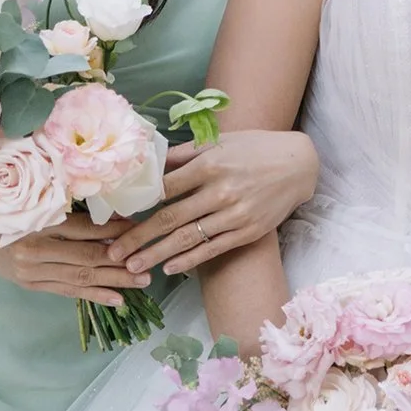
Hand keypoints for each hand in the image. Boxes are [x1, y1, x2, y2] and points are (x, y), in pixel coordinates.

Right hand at [0, 206, 142, 301]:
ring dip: (113, 281)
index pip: (84, 229)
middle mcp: (35, 249)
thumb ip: (70, 208)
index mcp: (37, 221)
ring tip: (140, 283)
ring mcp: (32, 271)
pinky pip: (68, 291)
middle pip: (87, 257)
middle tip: (148, 264)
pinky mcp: (31, 285)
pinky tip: (117, 299)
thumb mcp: (36, 199)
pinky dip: (94, 295)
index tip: (139, 230)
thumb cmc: (7, 208)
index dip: (114, 231)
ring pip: (81, 278)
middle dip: (121, 262)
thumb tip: (113, 214)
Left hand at [114, 130, 319, 282]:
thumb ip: (184, 154)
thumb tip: (150, 162)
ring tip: (132, 267)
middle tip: (112, 252)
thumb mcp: (219, 142)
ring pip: (187, 239)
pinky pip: (212, 249)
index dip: (136, 204)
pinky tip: (168, 269)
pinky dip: (189, 260)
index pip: (163, 188)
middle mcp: (220, 191)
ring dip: (156, 255)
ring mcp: (234, 214)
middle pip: (169, 218)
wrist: (298, 165)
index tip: (113, 217)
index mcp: (209, 164)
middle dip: (137, 238)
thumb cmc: (254, 149)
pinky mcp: (247, 232)